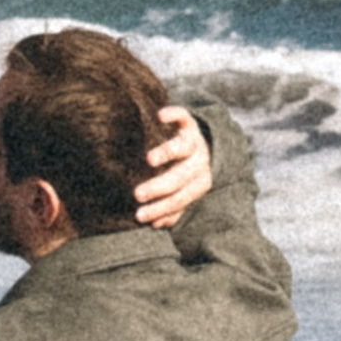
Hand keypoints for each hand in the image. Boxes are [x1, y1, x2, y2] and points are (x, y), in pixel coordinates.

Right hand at [135, 107, 211, 229]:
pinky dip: (174, 115)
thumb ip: (172, 207)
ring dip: (167, 153)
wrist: (203, 142)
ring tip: (150, 160)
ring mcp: (195, 141)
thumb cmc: (185, 173)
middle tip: (137, 194)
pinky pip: (183, 116)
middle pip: (181, 177)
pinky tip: (160, 117)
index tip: (139, 216)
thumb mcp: (184, 191)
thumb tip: (156, 225)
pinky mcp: (188, 122)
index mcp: (200, 183)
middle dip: (159, 188)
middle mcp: (200, 162)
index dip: (161, 208)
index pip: (180, 199)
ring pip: (183, 148)